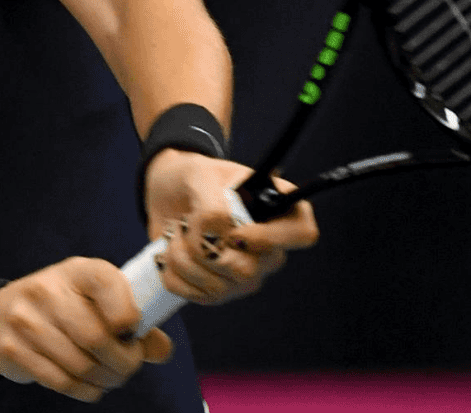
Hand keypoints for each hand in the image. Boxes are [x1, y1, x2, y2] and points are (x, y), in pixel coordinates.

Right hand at [0, 256, 173, 401]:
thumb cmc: (62, 307)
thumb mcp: (94, 300)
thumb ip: (131, 321)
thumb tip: (162, 350)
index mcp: (76, 271)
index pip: (108, 285)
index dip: (129, 316)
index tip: (133, 333)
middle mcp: (48, 290)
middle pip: (96, 337)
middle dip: (123, 362)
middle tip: (129, 367)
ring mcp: (26, 320)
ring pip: (80, 365)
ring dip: (105, 380)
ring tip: (111, 378)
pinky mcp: (12, 349)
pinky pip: (60, 381)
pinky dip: (85, 391)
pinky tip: (91, 386)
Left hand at [143, 149, 318, 305]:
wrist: (168, 193)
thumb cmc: (194, 178)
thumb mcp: (200, 175)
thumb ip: (214, 204)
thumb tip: (219, 237)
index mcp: (280, 211)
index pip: (302, 234)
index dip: (272, 238)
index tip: (235, 231)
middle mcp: (270, 250)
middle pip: (250, 271)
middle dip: (205, 248)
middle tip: (186, 222)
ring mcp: (245, 276)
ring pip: (217, 287)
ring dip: (182, 257)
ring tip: (174, 232)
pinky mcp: (218, 292)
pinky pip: (194, 295)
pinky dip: (172, 273)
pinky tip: (169, 251)